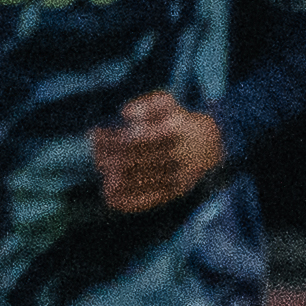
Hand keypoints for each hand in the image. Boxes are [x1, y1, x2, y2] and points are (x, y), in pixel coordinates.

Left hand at [91, 92, 230, 216]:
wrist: (210, 144)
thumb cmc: (178, 120)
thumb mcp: (166, 103)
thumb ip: (146, 105)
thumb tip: (125, 113)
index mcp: (173, 132)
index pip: (134, 139)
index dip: (110, 139)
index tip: (94, 134)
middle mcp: (177, 156)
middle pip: (133, 161)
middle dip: (108, 158)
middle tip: (95, 155)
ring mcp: (178, 176)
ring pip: (140, 181)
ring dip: (114, 180)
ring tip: (101, 174)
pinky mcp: (178, 191)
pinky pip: (151, 199)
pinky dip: (129, 201)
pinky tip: (110, 199)